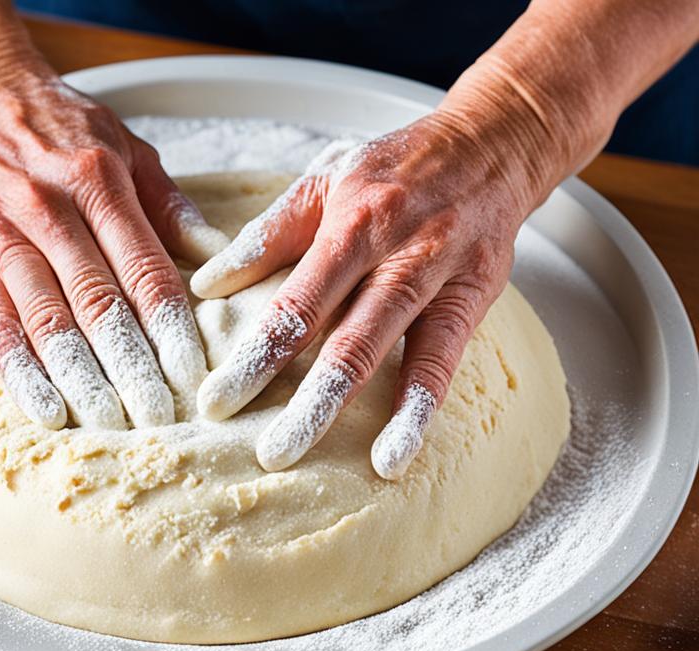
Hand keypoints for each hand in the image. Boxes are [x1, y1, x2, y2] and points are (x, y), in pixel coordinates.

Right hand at [0, 52, 228, 429]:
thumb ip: (167, 203)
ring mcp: (1, 236)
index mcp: (97, 182)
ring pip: (47, 319)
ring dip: (81, 378)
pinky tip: (46, 408)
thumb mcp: (123, 144)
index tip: (192, 373)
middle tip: (158, 415)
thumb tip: (212, 252)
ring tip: (111, 422)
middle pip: (98, 303)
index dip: (170, 327)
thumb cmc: (54, 123)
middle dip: (132, 366)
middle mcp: (48, 210)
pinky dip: (20, 371)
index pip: (144, 269)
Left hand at [192, 115, 527, 477]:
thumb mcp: (324, 180)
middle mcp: (400, 250)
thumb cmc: (396, 166)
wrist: (491, 143)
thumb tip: (207, 285)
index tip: (220, 402)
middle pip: (346, 337)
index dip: (256, 356)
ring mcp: (442, 275)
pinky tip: (394, 453)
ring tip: (319, 459)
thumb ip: (267, 236)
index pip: (295, 301)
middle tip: (267, 454)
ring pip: (394, 352)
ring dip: (355, 409)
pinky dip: (419, 408)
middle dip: (305, 400)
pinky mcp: (475, 296)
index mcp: (353, 219)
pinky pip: (445, 360)